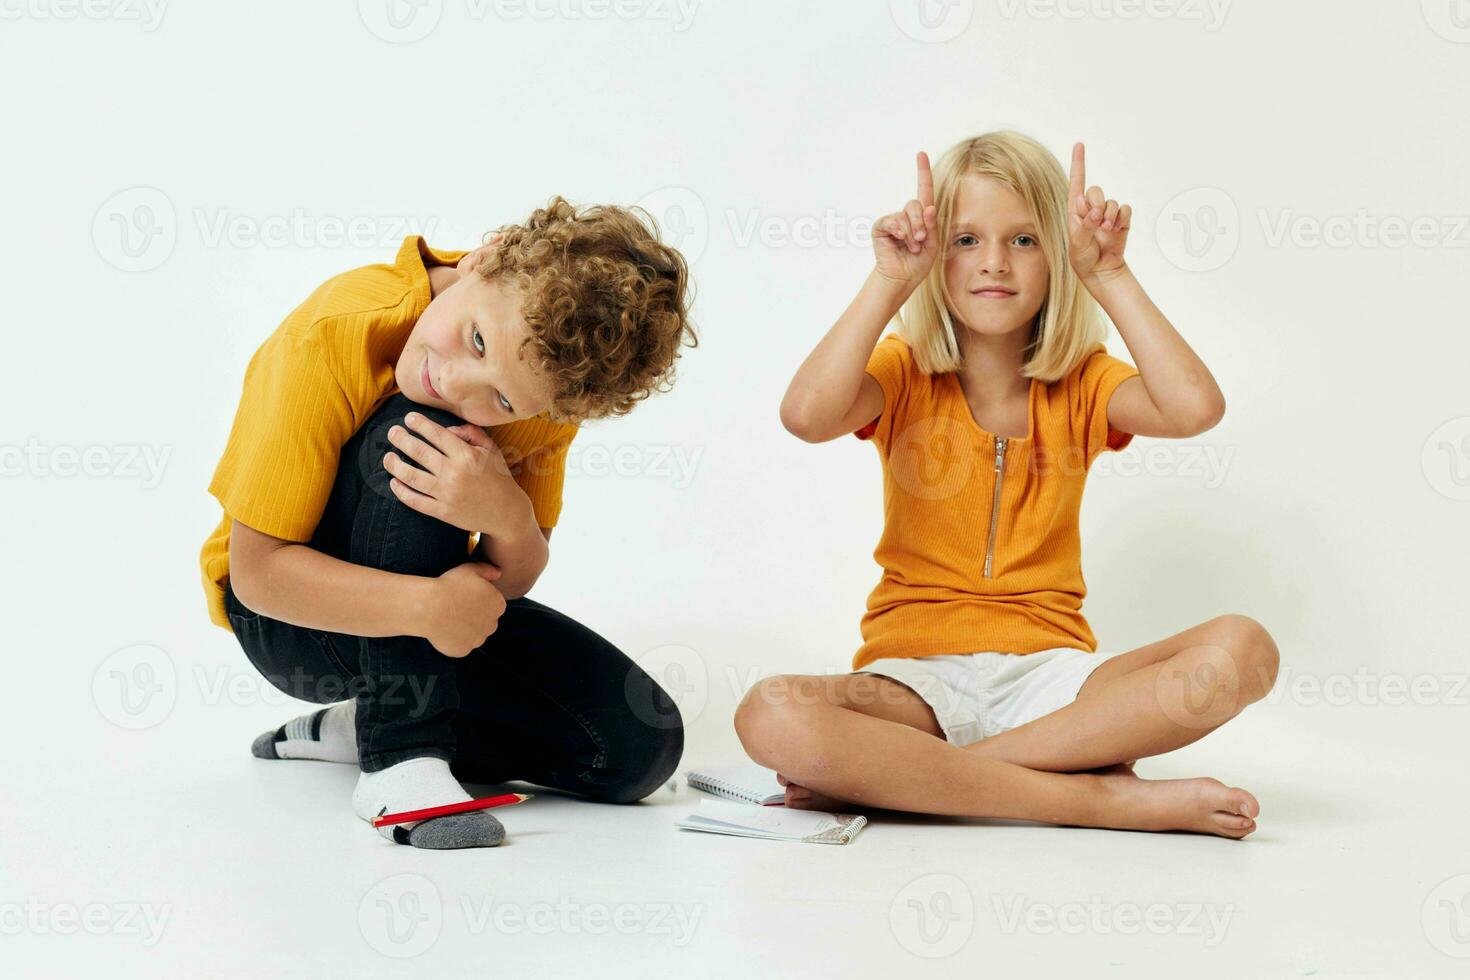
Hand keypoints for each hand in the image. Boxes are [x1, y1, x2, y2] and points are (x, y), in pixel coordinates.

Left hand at [383, 411, 519, 533]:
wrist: (507, 512)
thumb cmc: (498, 477)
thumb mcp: (491, 450)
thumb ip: (470, 433)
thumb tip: (446, 428)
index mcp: (466, 455)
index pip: (436, 434)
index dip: (419, 424)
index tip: (409, 419)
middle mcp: (454, 473)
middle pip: (418, 451)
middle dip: (400, 438)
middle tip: (392, 432)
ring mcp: (446, 494)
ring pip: (410, 475)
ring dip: (394, 464)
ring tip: (388, 457)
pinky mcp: (442, 512)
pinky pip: (414, 500)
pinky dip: (400, 490)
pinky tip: (394, 482)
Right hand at [423, 562, 505, 657]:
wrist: (429, 607)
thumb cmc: (449, 586)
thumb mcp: (470, 570)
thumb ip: (487, 570)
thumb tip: (498, 573)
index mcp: (498, 605)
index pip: (492, 604)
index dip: (477, 599)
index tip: (464, 595)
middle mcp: (492, 624)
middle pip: (484, 621)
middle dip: (473, 616)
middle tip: (455, 607)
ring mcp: (478, 640)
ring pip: (473, 635)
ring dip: (464, 629)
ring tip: (446, 617)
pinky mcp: (463, 650)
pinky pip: (459, 645)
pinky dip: (452, 640)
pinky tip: (442, 629)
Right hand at [872, 151, 939, 291]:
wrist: (902, 278)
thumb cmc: (918, 263)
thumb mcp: (933, 242)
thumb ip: (932, 224)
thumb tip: (929, 207)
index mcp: (921, 217)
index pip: (923, 190)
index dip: (922, 172)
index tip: (920, 154)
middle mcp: (907, 215)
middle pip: (916, 204)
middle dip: (922, 223)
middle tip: (922, 239)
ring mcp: (893, 220)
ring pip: (906, 213)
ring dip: (913, 231)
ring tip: (912, 246)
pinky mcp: (881, 227)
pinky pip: (893, 220)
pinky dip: (900, 231)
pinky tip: (901, 240)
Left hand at [1067, 142, 1131, 283]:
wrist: (1102, 270)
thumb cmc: (1083, 258)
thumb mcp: (1077, 244)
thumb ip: (1084, 226)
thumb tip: (1094, 211)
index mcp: (1075, 211)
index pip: (1076, 183)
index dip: (1078, 163)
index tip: (1079, 144)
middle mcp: (1091, 208)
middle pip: (1095, 191)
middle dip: (1096, 205)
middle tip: (1096, 221)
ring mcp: (1107, 214)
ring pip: (1111, 201)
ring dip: (1109, 216)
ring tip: (1106, 230)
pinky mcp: (1122, 219)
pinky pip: (1125, 209)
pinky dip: (1122, 218)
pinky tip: (1116, 230)